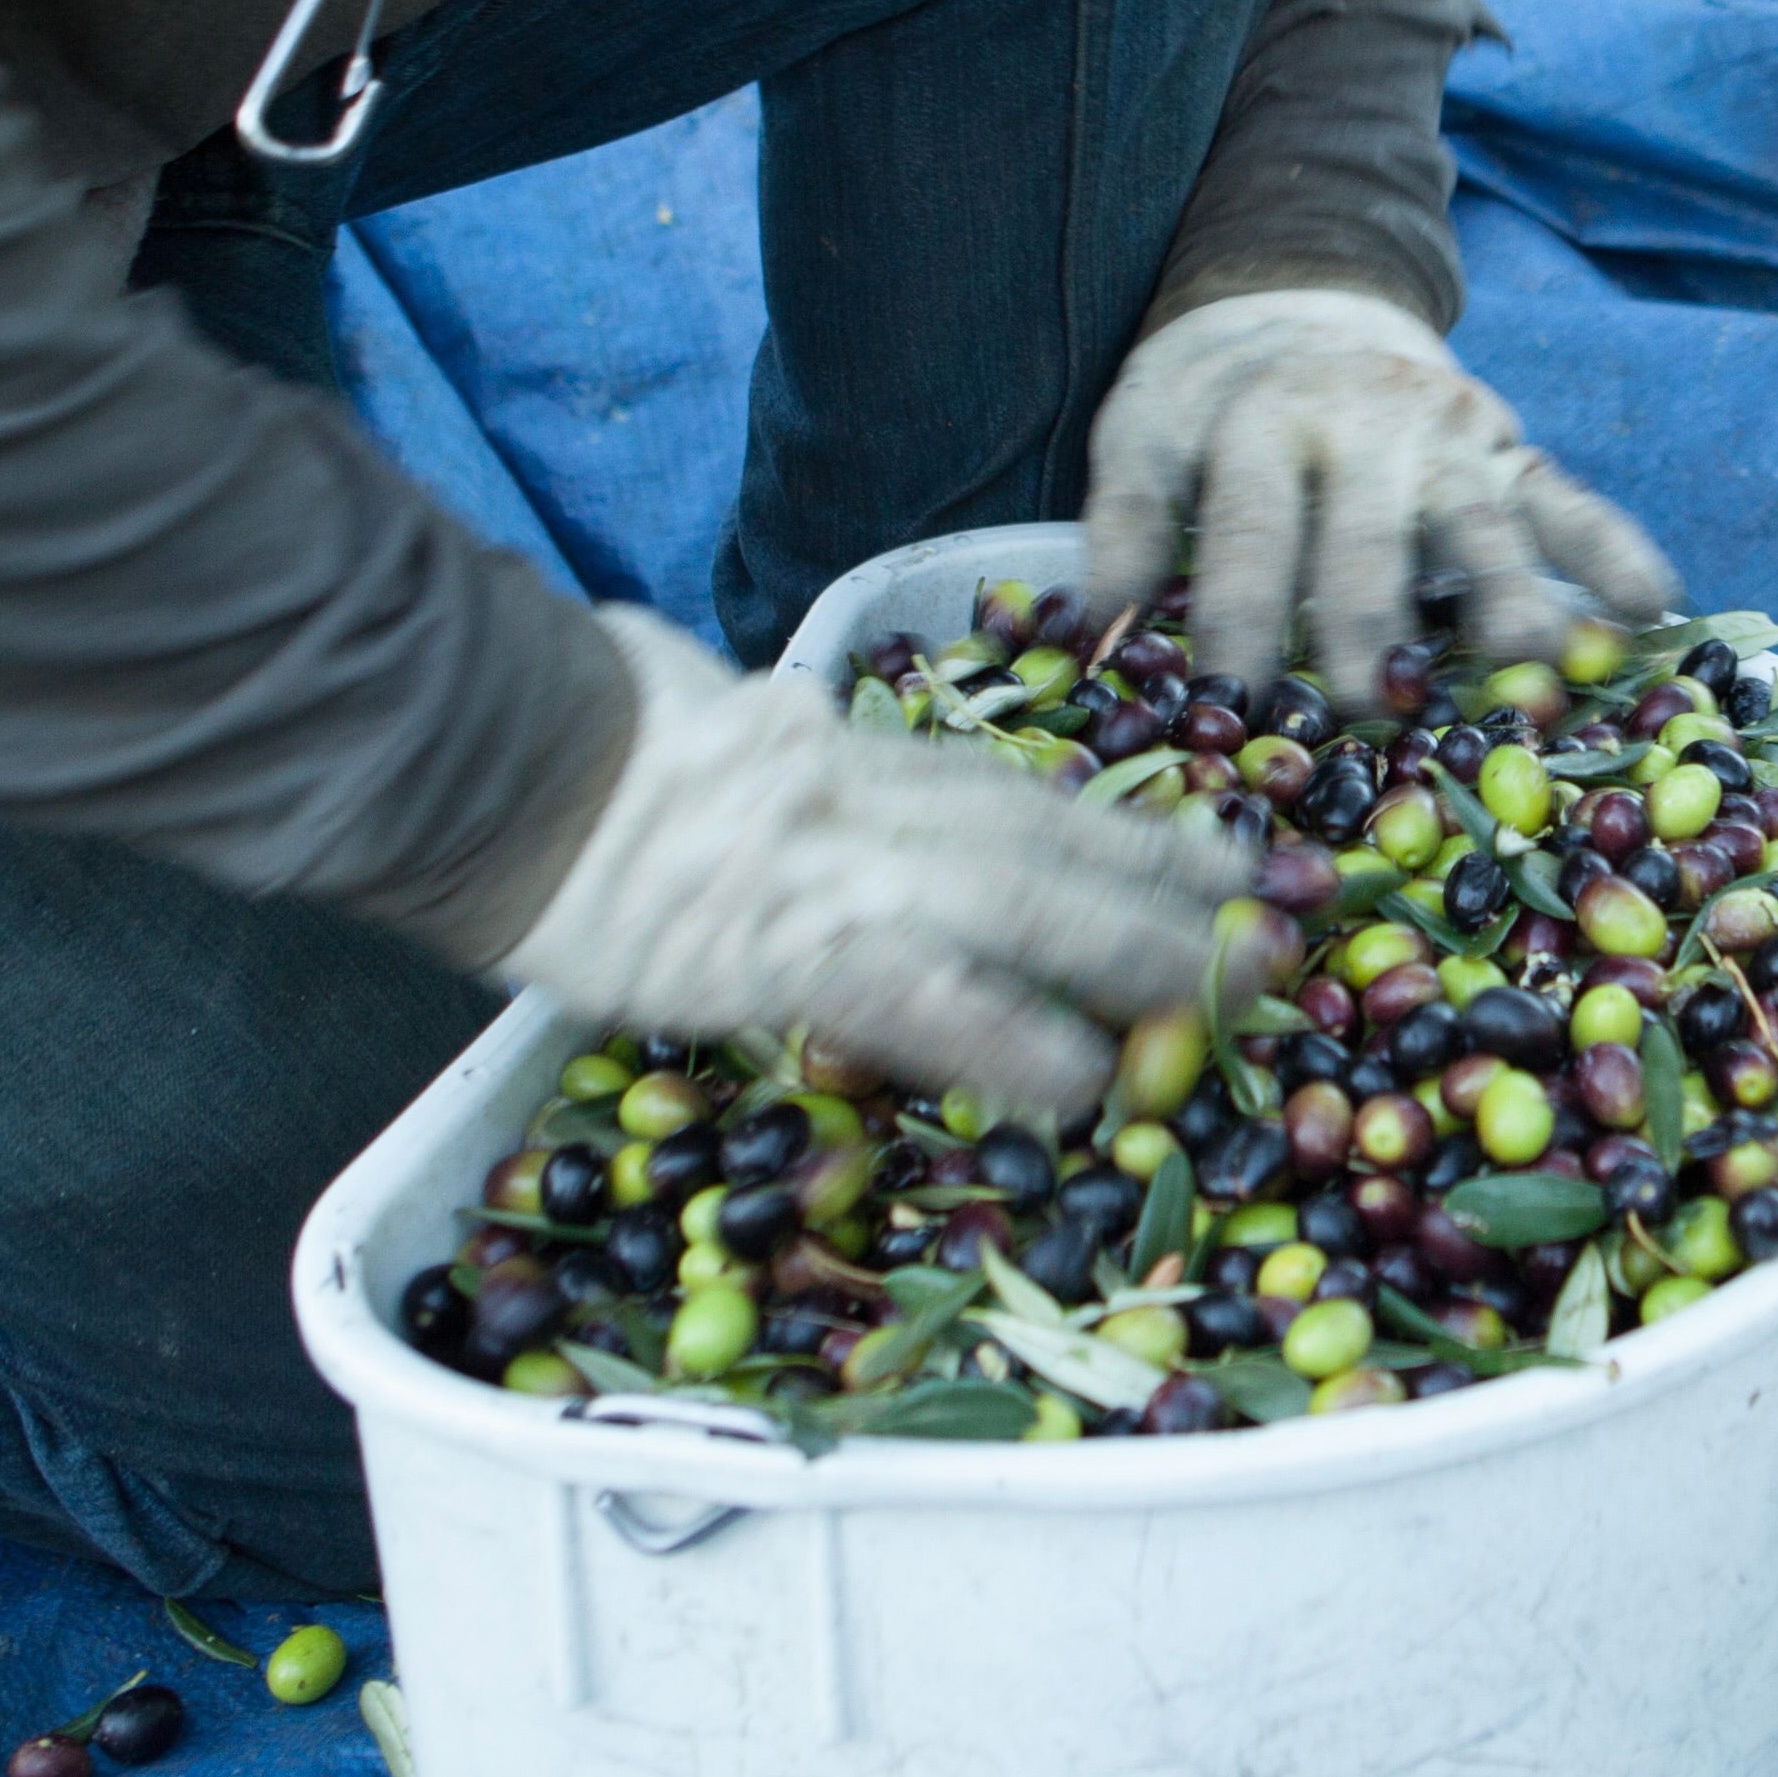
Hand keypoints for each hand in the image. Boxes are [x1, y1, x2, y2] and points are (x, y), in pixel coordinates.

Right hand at [497, 608, 1262, 1120]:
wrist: (497, 749)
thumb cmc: (560, 719)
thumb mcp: (674, 691)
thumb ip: (738, 710)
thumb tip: (752, 698)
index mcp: (832, 750)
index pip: (996, 788)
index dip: (1108, 819)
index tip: (1200, 841)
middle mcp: (862, 799)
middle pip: (1046, 835)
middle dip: (1169, 875)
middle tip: (1280, 914)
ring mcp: (838, 872)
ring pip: (1027, 902)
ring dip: (1143, 947)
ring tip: (1242, 989)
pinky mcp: (793, 949)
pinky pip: (929, 1001)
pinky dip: (1014, 1039)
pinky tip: (1088, 1085)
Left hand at [1083, 286, 1674, 706]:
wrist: (1301, 293)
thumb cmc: (1209, 398)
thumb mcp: (1142, 433)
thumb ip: (1122, 526)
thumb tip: (1089, 634)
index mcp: (1258, 423)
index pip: (1246, 534)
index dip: (1236, 622)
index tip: (1229, 705)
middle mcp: (1361, 426)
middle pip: (1365, 544)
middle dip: (1364, 629)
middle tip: (1366, 708)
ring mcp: (1447, 438)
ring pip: (1481, 529)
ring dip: (1505, 601)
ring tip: (1525, 672)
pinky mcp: (1512, 448)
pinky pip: (1572, 501)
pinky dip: (1616, 552)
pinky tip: (1654, 611)